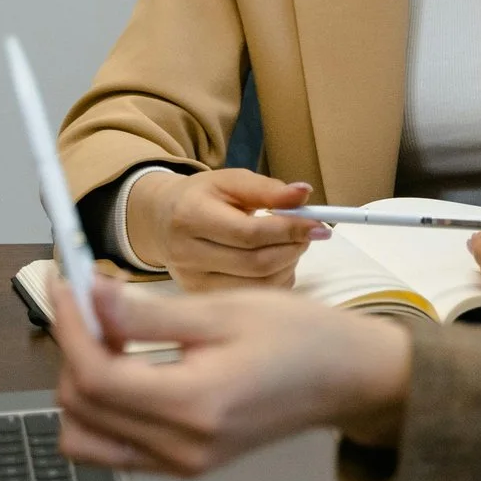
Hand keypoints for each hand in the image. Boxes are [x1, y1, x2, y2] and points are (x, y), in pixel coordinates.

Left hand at [52, 277, 410, 479]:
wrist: (346, 378)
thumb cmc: (300, 337)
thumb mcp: (225, 310)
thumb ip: (149, 314)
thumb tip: (90, 297)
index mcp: (195, 407)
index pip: (95, 377)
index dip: (69, 326)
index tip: (65, 283)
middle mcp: (181, 449)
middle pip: (81, 409)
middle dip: (73, 348)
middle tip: (90, 300)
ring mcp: (181, 465)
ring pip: (86, 437)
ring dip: (82, 384)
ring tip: (110, 336)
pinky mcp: (184, 466)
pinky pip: (114, 446)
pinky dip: (103, 407)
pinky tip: (126, 364)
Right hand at [129, 168, 329, 290]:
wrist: (161, 221)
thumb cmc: (203, 197)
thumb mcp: (231, 182)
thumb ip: (267, 189)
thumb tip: (304, 193)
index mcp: (190, 216)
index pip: (249, 233)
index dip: (289, 230)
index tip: (318, 225)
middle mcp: (186, 254)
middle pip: (255, 264)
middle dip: (293, 249)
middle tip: (308, 235)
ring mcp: (192, 282)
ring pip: (257, 286)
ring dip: (287, 267)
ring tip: (290, 246)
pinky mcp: (201, 298)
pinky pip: (251, 297)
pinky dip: (275, 281)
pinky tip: (276, 264)